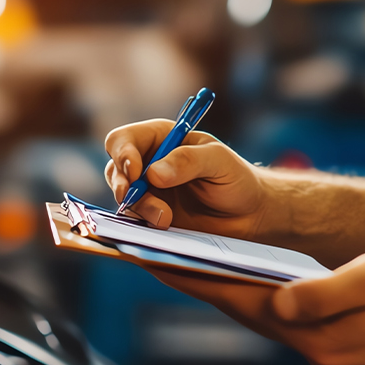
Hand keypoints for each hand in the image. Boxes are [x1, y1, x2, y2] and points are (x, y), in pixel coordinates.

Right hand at [104, 119, 265, 235]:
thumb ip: (188, 161)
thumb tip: (153, 173)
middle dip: (122, 184)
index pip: (124, 140)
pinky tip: (164, 225)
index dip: (123, 153)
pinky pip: (134, 219)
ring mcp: (148, 192)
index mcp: (161, 139)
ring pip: (123, 197)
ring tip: (166, 218)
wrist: (248, 216)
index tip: (136, 171)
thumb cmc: (237, 180)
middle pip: (115, 169)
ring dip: (139, 207)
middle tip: (133, 197)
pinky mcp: (151, 216)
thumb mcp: (219, 162)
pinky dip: (143, 222)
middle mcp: (148, 163)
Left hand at [144, 248, 364, 364]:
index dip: (195, 276)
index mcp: (319, 334)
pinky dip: (264, 301)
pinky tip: (251, 282)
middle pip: (244, 312)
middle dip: (199, 282)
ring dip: (229, 292)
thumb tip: (279, 300)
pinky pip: (290, 322)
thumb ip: (323, 292)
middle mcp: (316, 351)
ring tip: (191, 264)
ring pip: (266, 318)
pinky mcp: (341, 352)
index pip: (241, 301)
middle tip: (156, 255)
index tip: (155, 259)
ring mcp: (329, 355)